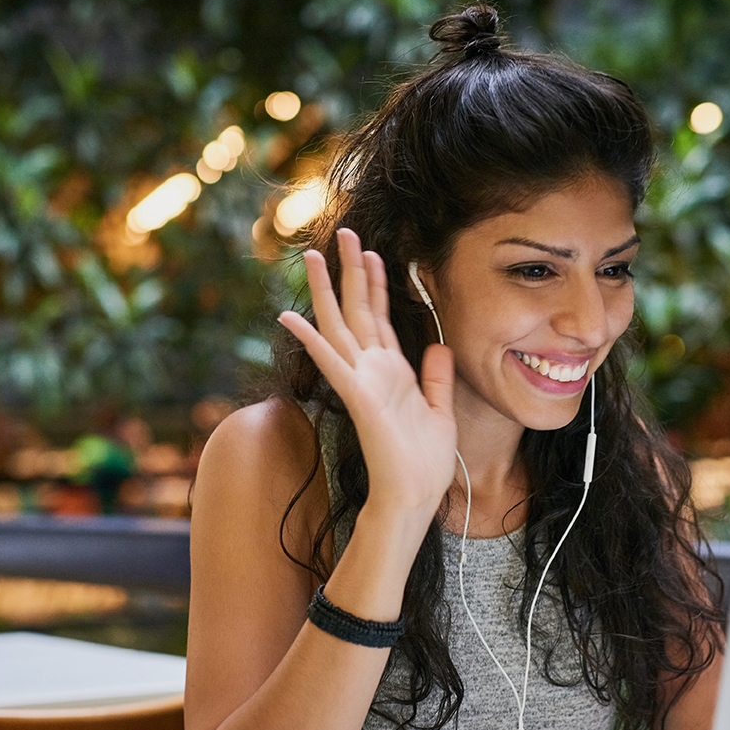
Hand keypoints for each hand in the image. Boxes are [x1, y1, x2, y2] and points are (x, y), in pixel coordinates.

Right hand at [278, 229, 456, 523]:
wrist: (415, 496)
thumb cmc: (424, 463)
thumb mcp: (440, 411)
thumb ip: (436, 378)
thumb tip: (438, 345)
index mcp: (392, 372)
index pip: (380, 317)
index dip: (376, 283)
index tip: (372, 252)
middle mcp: (372, 371)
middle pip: (357, 310)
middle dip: (350, 270)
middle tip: (343, 232)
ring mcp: (362, 381)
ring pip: (340, 325)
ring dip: (326, 290)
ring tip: (312, 256)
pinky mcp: (358, 397)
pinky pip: (332, 362)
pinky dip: (312, 339)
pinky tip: (290, 317)